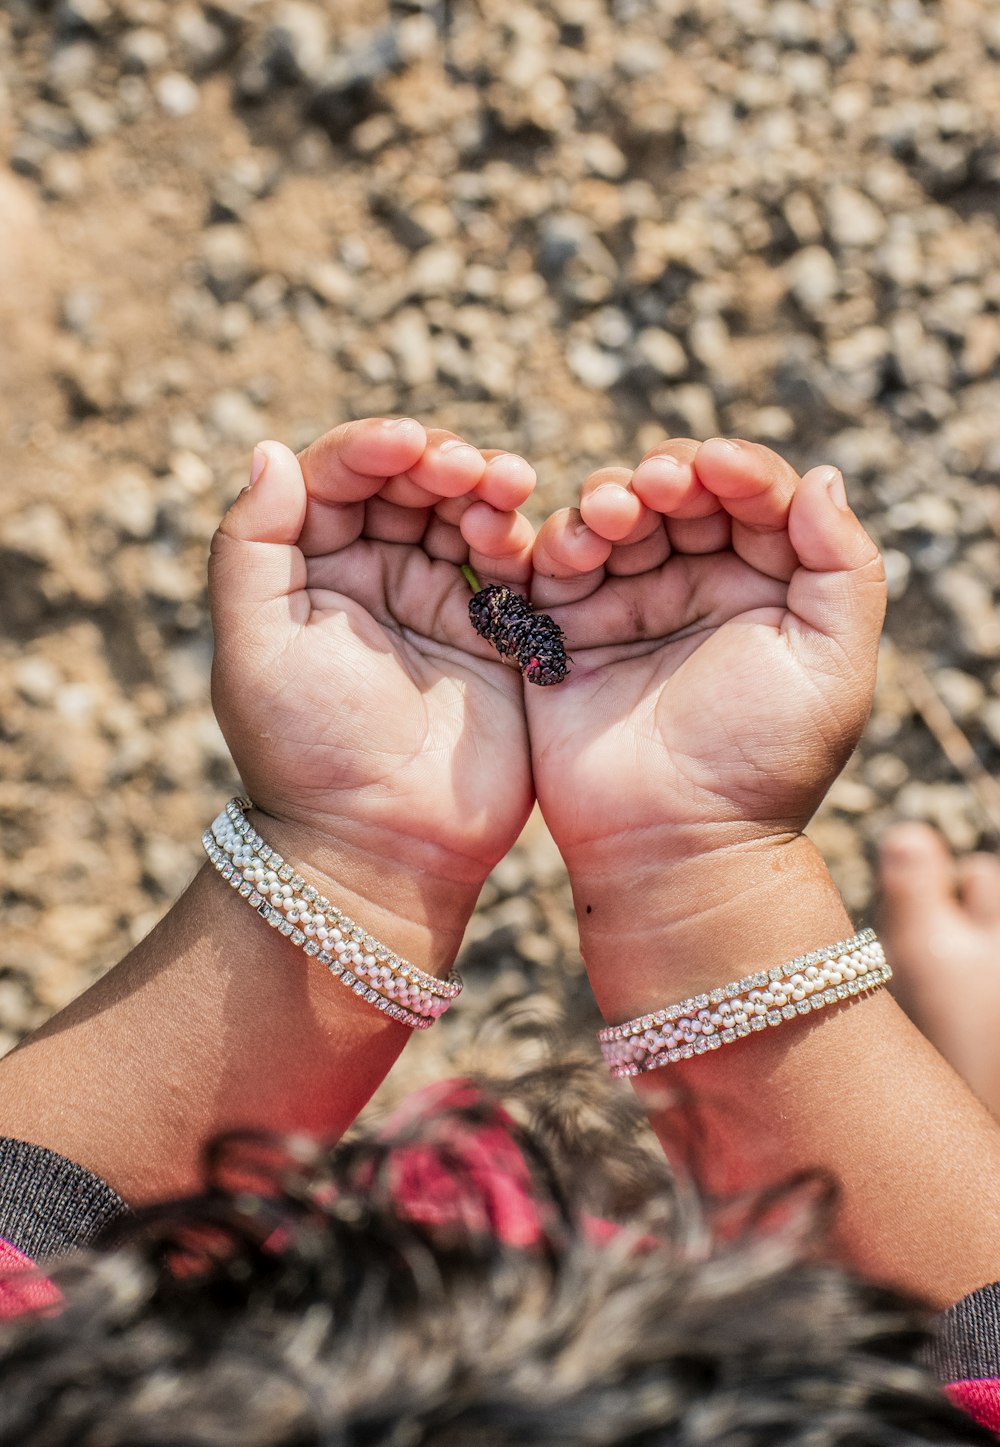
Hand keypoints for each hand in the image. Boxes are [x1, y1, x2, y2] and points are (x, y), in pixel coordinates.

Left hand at [209, 418, 536, 960]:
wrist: (381, 844)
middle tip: (466, 467)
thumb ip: (251, 545)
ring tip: (504, 488)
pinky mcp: (496, 636)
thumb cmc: (306, 751)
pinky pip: (514, 567)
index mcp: (310, 567)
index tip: (406, 444)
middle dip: (439, 460)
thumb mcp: (256, 645)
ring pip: (466, 513)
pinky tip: (521, 539)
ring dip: (486, 489)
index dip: (371, 448)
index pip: (338, 478)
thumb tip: (270, 451)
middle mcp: (375, 573)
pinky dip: (521, 540)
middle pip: (410, 483)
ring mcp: (438, 602)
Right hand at [525, 437, 885, 889]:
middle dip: (667, 475)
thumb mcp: (833, 666)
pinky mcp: (565, 628)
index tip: (717, 467)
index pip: (755, 498)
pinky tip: (570, 552)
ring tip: (613, 517)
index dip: (738, 470)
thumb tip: (821, 478)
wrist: (674, 842)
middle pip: (678, 492)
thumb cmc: (763, 763)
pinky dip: (557, 542)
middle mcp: (697, 583)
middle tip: (657, 488)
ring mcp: (628, 602)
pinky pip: (554, 564)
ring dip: (609, 498)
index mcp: (767, 584)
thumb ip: (842, 566)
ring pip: (613, 515)